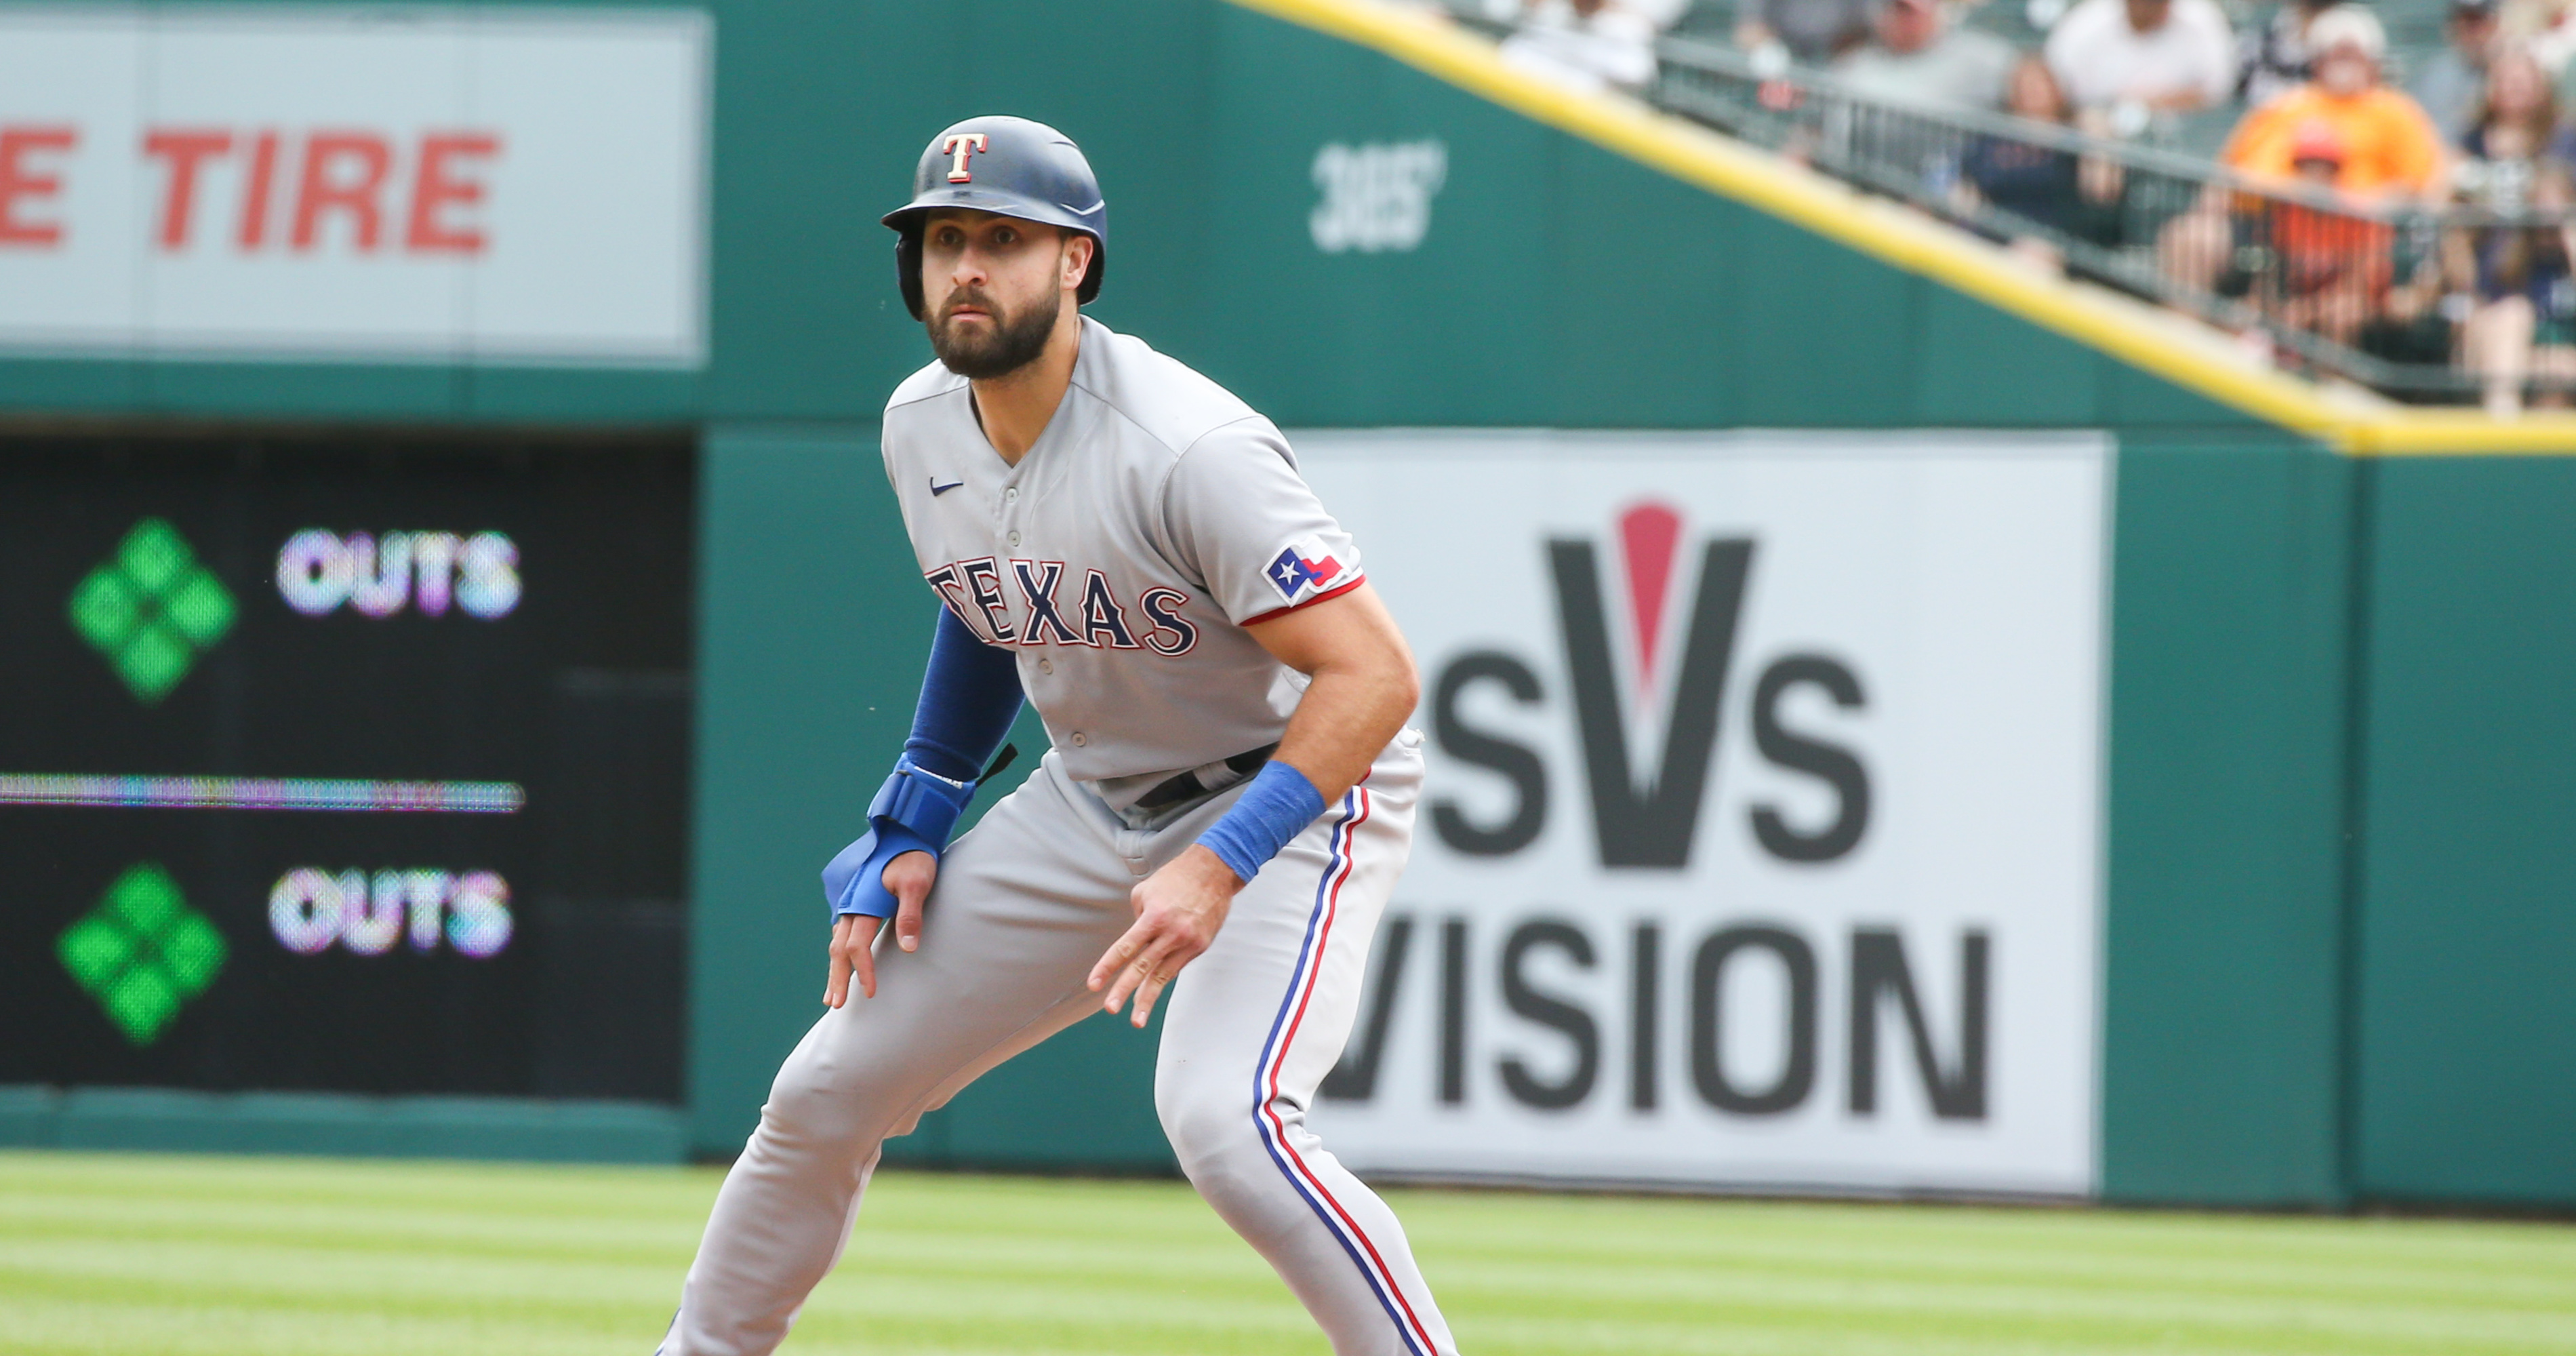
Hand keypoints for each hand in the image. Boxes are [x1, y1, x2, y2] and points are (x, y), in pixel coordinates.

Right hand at [825, 850, 936, 1006]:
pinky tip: (841, 959)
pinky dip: (839, 950)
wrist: (905, 831)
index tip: (871, 992)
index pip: (857, 947)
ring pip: (837, 941)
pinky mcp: (856, 899)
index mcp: (863, 905)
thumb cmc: (914, 857)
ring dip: (835, 967)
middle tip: (834, 1004)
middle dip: (837, 978)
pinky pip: (842, 930)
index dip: (863, 971)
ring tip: (832, 992)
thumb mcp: (917, 884)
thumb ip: (910, 916)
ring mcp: (851, 901)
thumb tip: (908, 949)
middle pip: (838, 949)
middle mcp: (851, 905)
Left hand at [1088, 844, 1240, 1026]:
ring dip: (1147, 999)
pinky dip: (1163, 979)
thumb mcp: (1145, 891)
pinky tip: (1151, 993)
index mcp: (1153, 917)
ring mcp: (1188, 942)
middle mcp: (1171, 933)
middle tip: (1110, 1008)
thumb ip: (1136, 919)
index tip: (1094, 984)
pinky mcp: (1200, 946)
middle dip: (1124, 990)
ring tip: (1136, 1020)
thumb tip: (1133, 942)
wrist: (1216, 871)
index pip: (1125, 948)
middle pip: (1142, 966)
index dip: (1107, 967)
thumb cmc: (1176, 878)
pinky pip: (1176, 966)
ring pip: (1163, 976)